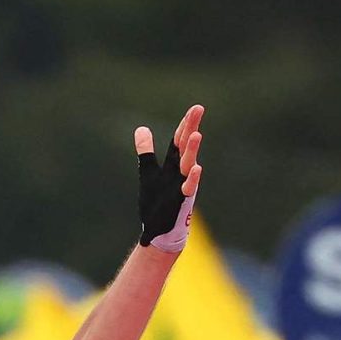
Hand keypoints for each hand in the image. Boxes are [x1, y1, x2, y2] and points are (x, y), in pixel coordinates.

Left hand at [135, 104, 203, 250]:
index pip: (179, 140)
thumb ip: (146, 151)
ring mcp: (182, 185)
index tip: (195, 108)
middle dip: (191, 128)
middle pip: (186, 146)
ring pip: (189, 164)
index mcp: (172, 165)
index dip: (185, 125)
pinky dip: (193, 178)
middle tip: (199, 109)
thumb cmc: (157, 202)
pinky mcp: (181, 200)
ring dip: (192, 150)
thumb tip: (141, 128)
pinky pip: (189, 188)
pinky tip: (196, 167)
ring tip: (196, 134)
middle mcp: (180, 172)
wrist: (158, 231)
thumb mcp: (148, 172)